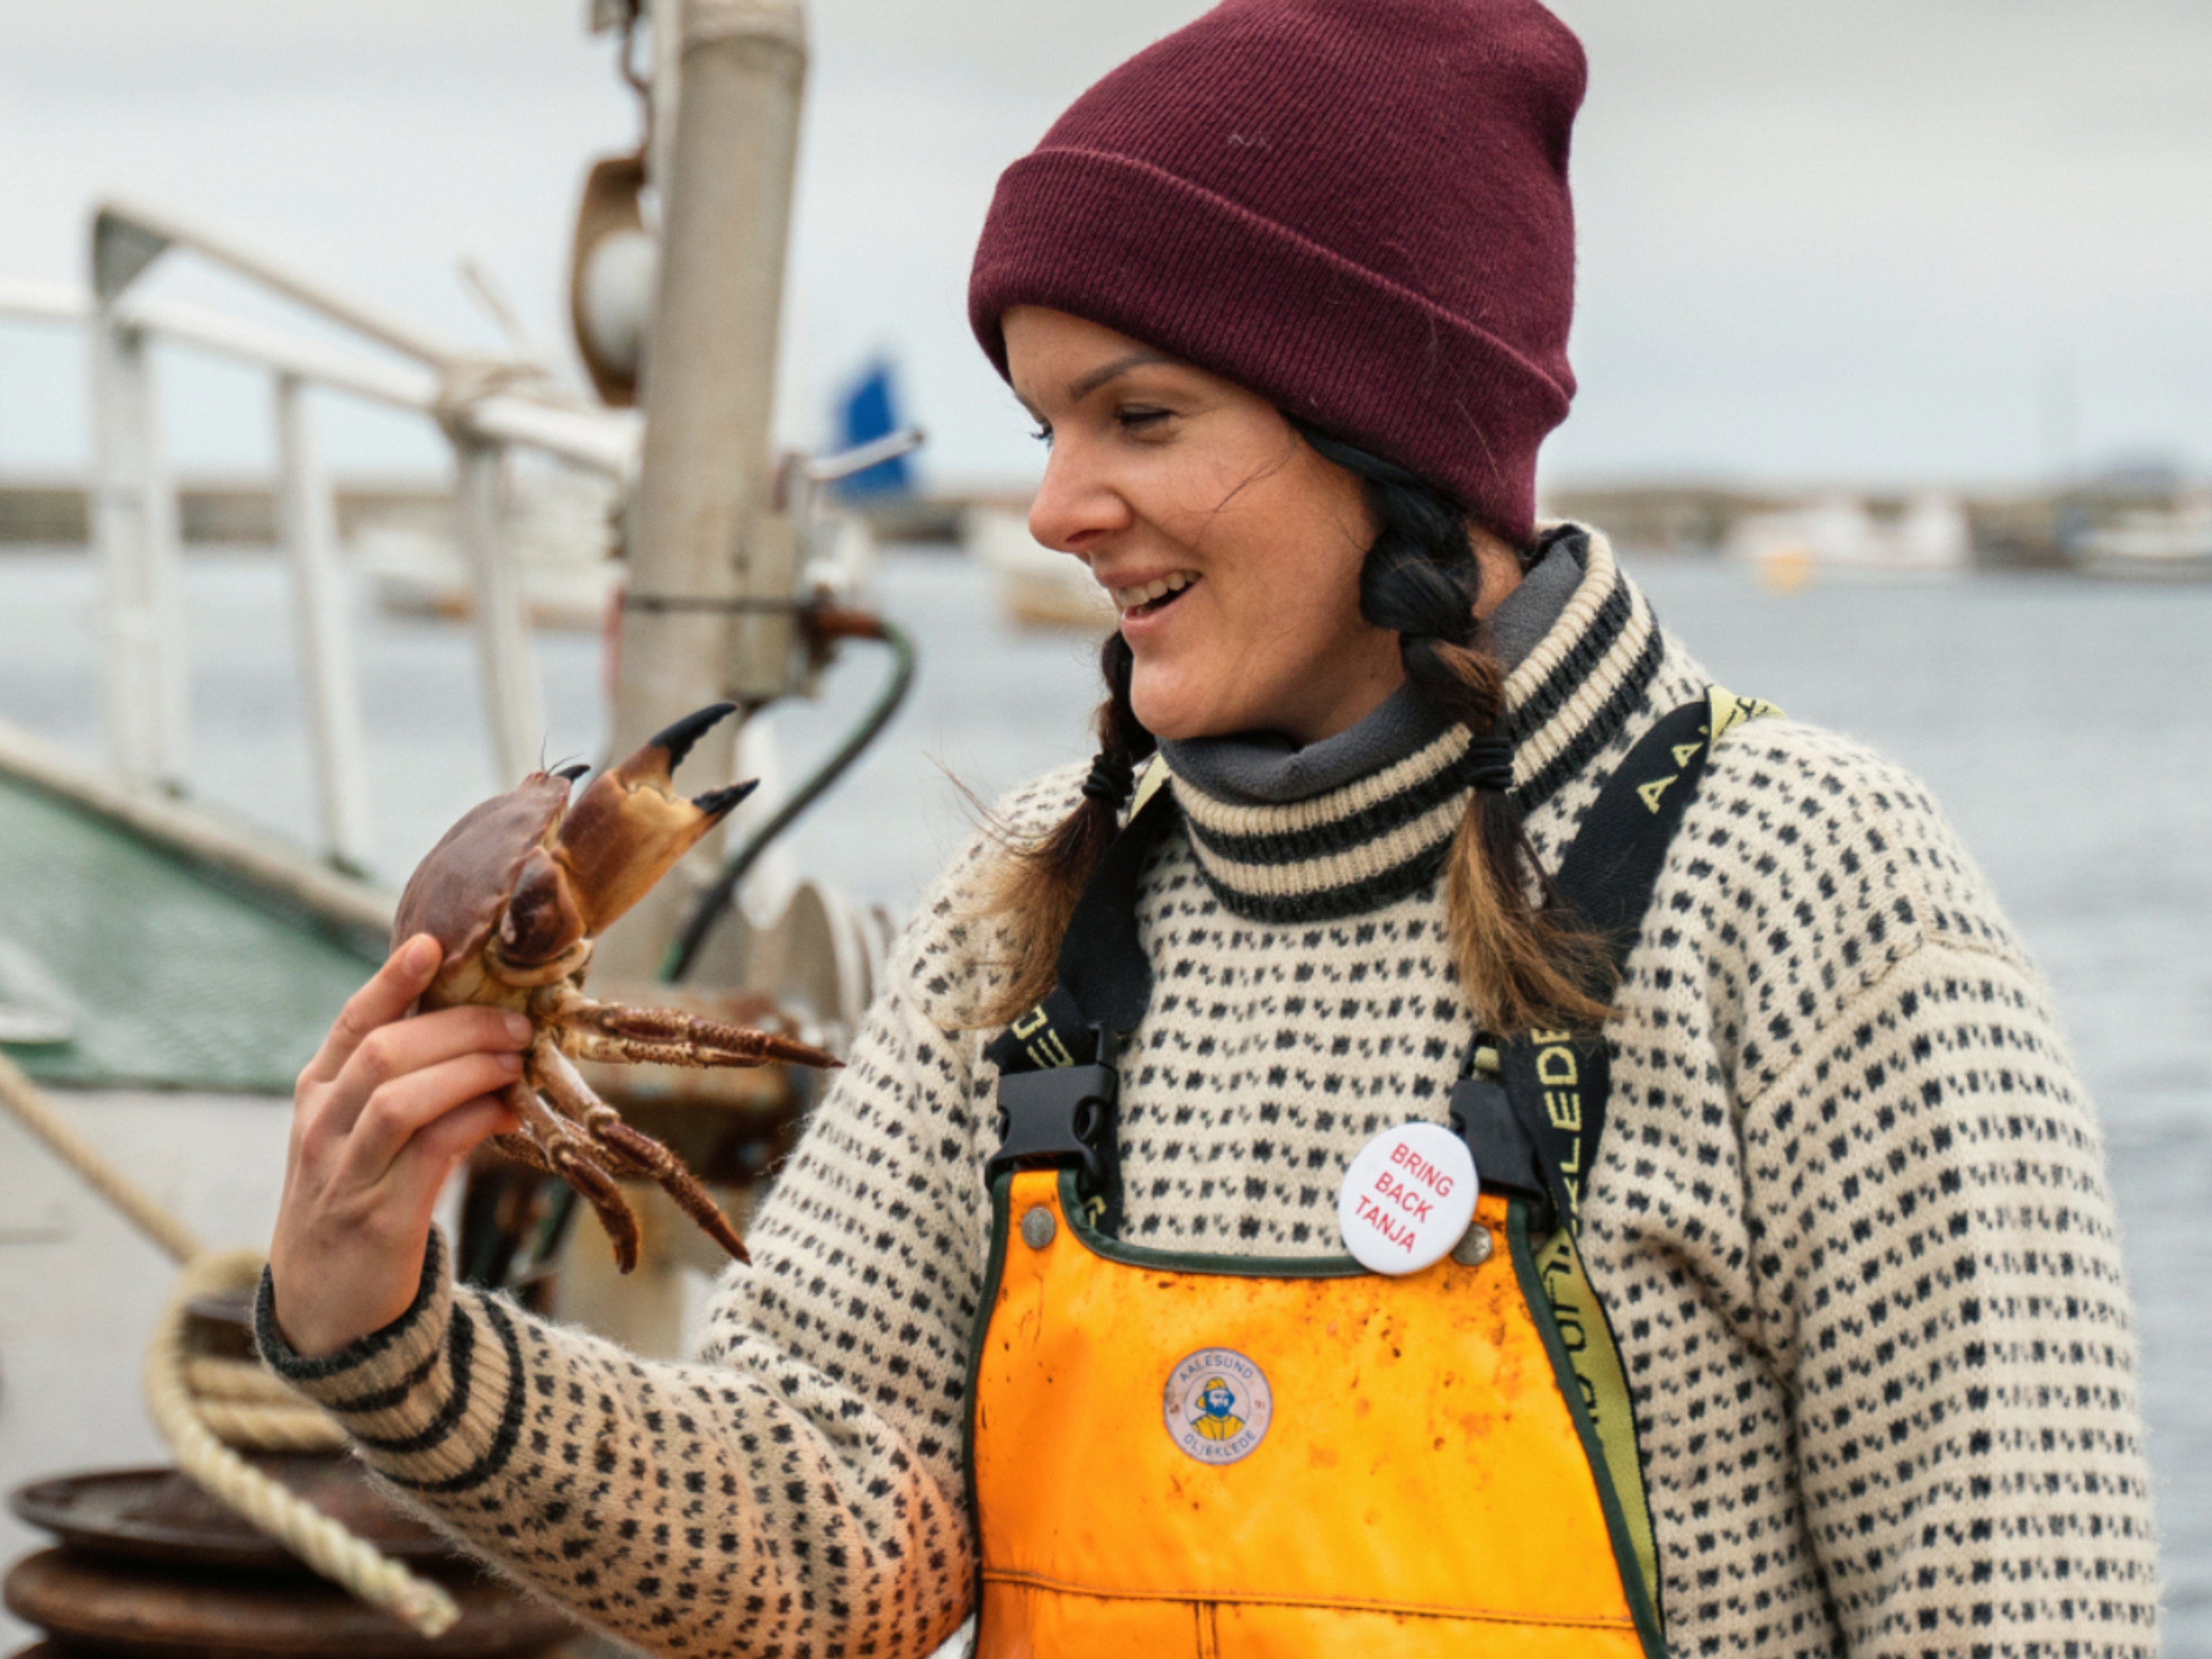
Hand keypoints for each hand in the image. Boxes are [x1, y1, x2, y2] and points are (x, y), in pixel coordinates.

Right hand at [268, 934, 529, 1357]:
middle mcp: (321, 1129)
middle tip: (518, 1023)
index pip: (349, 1025)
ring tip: (517, 1062)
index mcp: (316, 1098)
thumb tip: (481, 1036)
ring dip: (469, 1069)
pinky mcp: (378, 1218)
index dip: (390, 982)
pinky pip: (429, 1151)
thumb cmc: (356, 1204)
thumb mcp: (361, 1139)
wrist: (322, 1311)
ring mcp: (344, 1174)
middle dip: (458, 1027)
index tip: (431, 944)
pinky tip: (507, 1114)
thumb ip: (404, 1088)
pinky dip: (474, 1121)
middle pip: (384, 1052)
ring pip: (401, 1097)